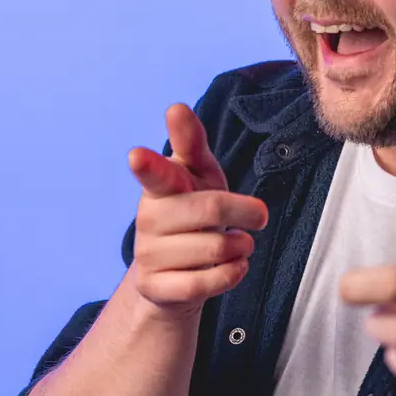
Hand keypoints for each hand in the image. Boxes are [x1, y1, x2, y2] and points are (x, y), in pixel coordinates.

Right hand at [126, 103, 268, 320]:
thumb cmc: (193, 210)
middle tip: (259, 216)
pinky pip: (206, 283)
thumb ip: (191, 142)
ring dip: (241, 246)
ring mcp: (148, 255)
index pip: (155, 172)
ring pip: (215, 248)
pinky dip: (231, 274)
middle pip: (211, 207)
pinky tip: (233, 266)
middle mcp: (148, 218)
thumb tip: (175, 108)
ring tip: (238, 244)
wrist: (175, 271)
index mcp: (159, 186)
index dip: (148, 165)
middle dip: (245, 212)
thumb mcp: (198, 174)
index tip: (137, 155)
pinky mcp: (155, 288)